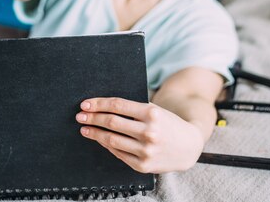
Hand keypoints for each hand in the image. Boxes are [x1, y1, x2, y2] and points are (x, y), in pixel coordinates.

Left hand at [76, 97, 203, 172]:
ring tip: (85, 129)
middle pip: (112, 122)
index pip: (118, 106)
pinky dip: (107, 146)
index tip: (85, 104)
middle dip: (92, 118)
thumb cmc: (167, 124)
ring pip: (111, 140)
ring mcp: (146, 150)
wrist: (189, 147)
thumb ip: (133, 109)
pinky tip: (100, 140)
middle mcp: (149, 132)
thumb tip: (103, 107)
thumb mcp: (155, 111)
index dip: (98, 104)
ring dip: (94, 133)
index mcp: (152, 113)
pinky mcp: (143, 165)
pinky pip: (118, 153)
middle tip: (80, 116)